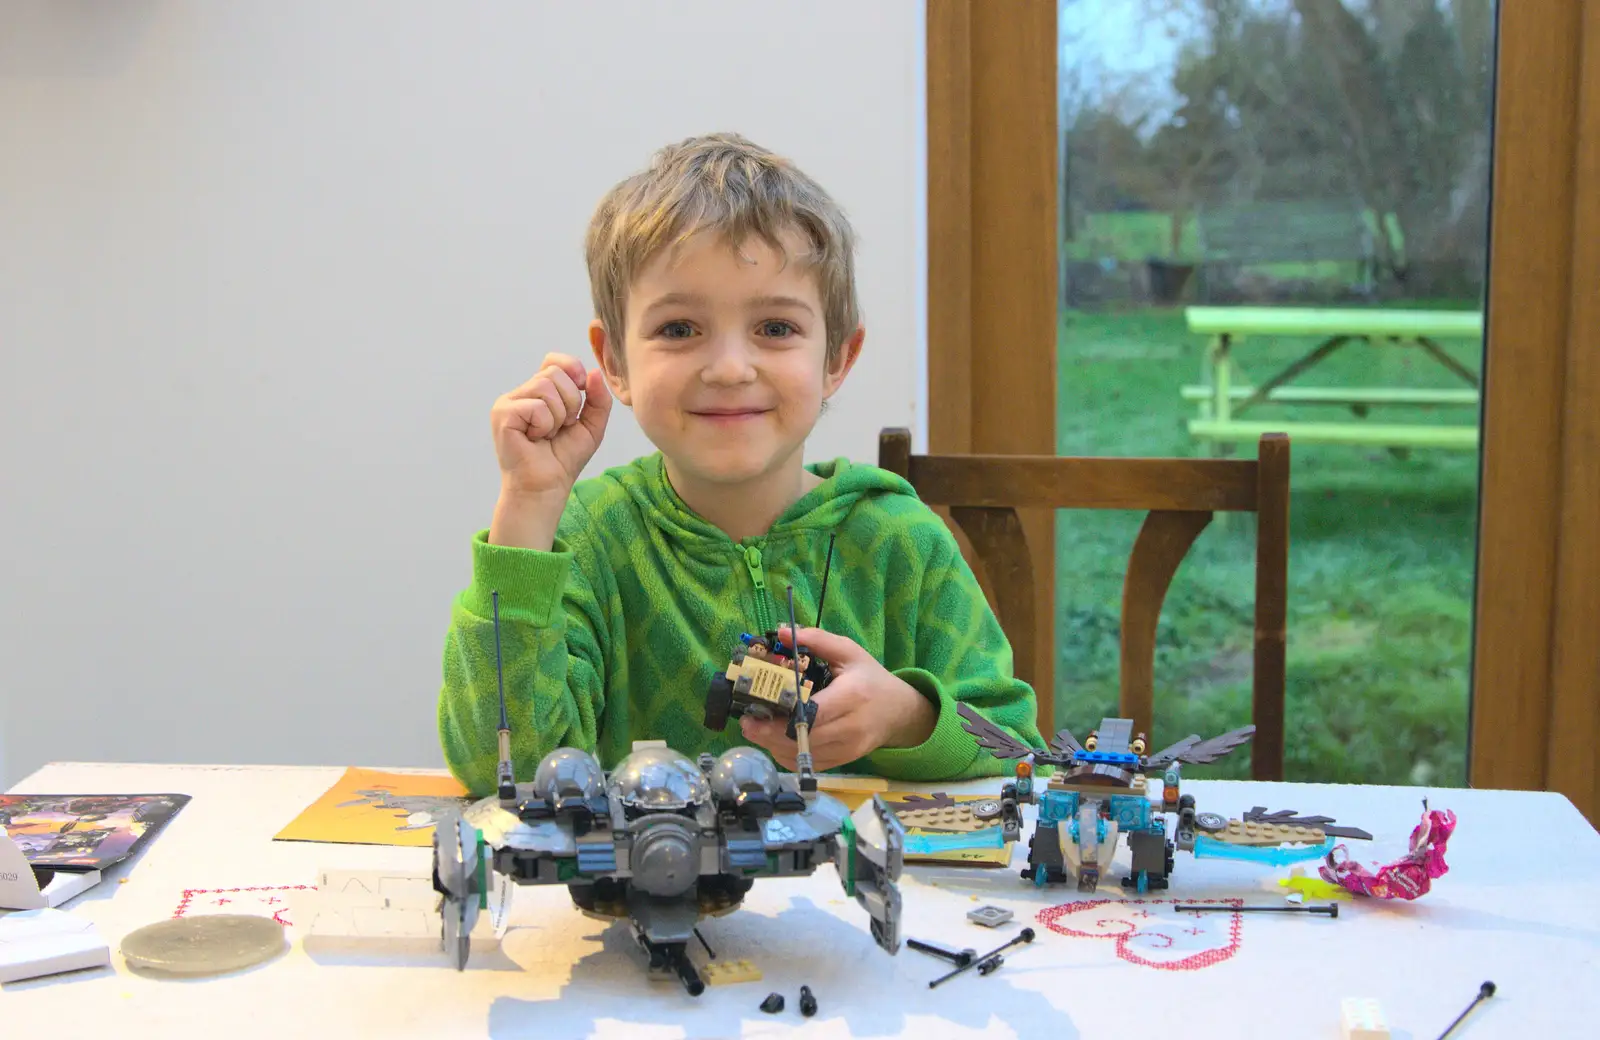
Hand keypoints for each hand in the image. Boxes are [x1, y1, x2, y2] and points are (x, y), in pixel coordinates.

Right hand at [491, 353, 612, 497]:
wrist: (546, 487)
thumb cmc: (564, 459)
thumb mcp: (592, 425)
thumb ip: (598, 399)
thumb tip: (593, 372)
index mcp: (539, 392)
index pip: (554, 361)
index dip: (572, 369)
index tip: (581, 389)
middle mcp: (521, 393)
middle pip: (554, 373)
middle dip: (571, 402)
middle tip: (562, 427)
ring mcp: (508, 403)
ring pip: (545, 387)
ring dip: (558, 416)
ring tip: (548, 434)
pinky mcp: (502, 414)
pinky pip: (535, 406)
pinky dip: (544, 425)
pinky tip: (535, 439)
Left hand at [739, 626, 936, 771]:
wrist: (900, 711)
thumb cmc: (871, 678)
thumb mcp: (849, 652)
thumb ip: (818, 640)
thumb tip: (782, 632)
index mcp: (853, 696)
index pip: (813, 713)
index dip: (782, 716)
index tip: (756, 709)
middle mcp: (852, 727)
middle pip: (804, 738)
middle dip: (770, 733)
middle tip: (747, 722)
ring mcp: (849, 749)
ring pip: (804, 755)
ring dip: (774, 745)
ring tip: (755, 730)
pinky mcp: (844, 762)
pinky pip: (810, 764)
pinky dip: (788, 755)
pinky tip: (775, 741)